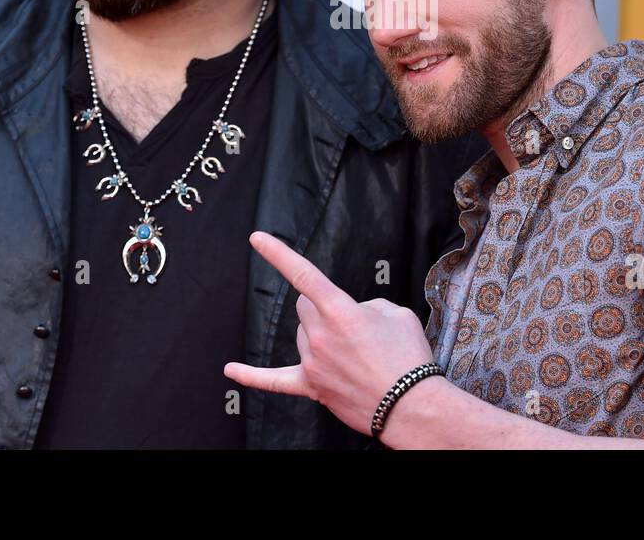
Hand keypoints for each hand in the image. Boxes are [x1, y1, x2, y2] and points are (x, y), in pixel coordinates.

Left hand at [223, 231, 436, 434]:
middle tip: (353, 324)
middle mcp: (319, 336)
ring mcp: (312, 362)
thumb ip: (368, 305)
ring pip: (302, 335)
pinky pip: (274, 381)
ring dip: (319, 334)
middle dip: (323, 307)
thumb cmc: (408, 358)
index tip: (257, 238)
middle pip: (304, 306)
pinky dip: (251, 376)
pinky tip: (231, 370)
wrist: (412, 405)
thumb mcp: (397, 313)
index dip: (277, 254)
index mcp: (341, 312)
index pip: (303, 274)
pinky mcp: (312, 387)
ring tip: (354, 352)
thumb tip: (353, 316)